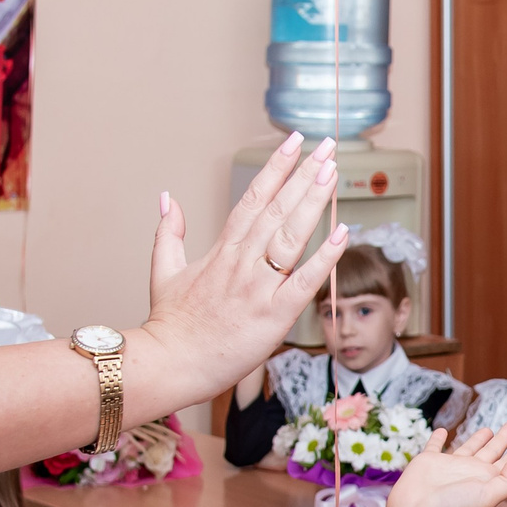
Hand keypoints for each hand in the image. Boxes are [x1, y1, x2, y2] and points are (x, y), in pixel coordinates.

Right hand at [139, 134, 350, 403]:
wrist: (171, 364)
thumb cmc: (171, 324)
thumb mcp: (164, 271)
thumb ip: (169, 232)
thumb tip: (168, 198)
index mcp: (222, 251)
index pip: (252, 199)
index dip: (275, 168)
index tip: (293, 141)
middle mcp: (242, 263)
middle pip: (277, 209)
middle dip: (303, 175)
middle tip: (327, 146)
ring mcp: (259, 287)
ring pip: (290, 236)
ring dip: (312, 202)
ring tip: (331, 173)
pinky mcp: (274, 315)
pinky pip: (304, 281)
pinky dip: (323, 257)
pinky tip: (342, 233)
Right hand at [383, 425, 506, 506]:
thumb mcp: (489, 495)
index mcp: (487, 479)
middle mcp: (471, 471)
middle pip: (492, 450)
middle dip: (504, 438)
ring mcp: (450, 465)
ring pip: (468, 446)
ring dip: (478, 437)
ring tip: (488, 429)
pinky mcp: (429, 460)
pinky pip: (435, 445)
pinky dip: (438, 438)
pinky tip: (443, 431)